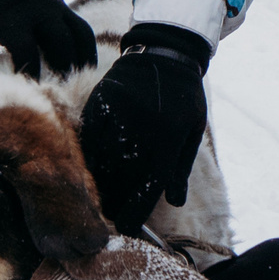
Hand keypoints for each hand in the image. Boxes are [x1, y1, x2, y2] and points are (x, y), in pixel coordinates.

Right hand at [0, 0, 97, 78]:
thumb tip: (26, 43)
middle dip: (79, 65)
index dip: (83, 53)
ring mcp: (30, 9)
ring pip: (62, 47)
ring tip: (55, 90)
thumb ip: (24, 14)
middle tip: (73, 86)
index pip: (78, 26)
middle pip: (79, 36)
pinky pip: (29, 55)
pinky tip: (27, 84)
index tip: (81, 72)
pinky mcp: (8, 22)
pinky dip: (30, 72)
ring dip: (61, 72)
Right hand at [78, 23, 209, 233]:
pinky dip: (87, 154)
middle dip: (114, 201)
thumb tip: (177, 202)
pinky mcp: (102, 102)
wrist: (166, 52)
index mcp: (169, 140)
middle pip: (122, 178)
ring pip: (102, 160)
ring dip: (98, 182)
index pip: (148, 187)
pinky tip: (87, 166)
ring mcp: (120, 115)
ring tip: (95, 197)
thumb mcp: (192, 130)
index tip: (124, 227)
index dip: (134, 211)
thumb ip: (182, 167)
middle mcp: (143, 130)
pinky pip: (89, 137)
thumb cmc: (183, 96)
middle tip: (105, 217)